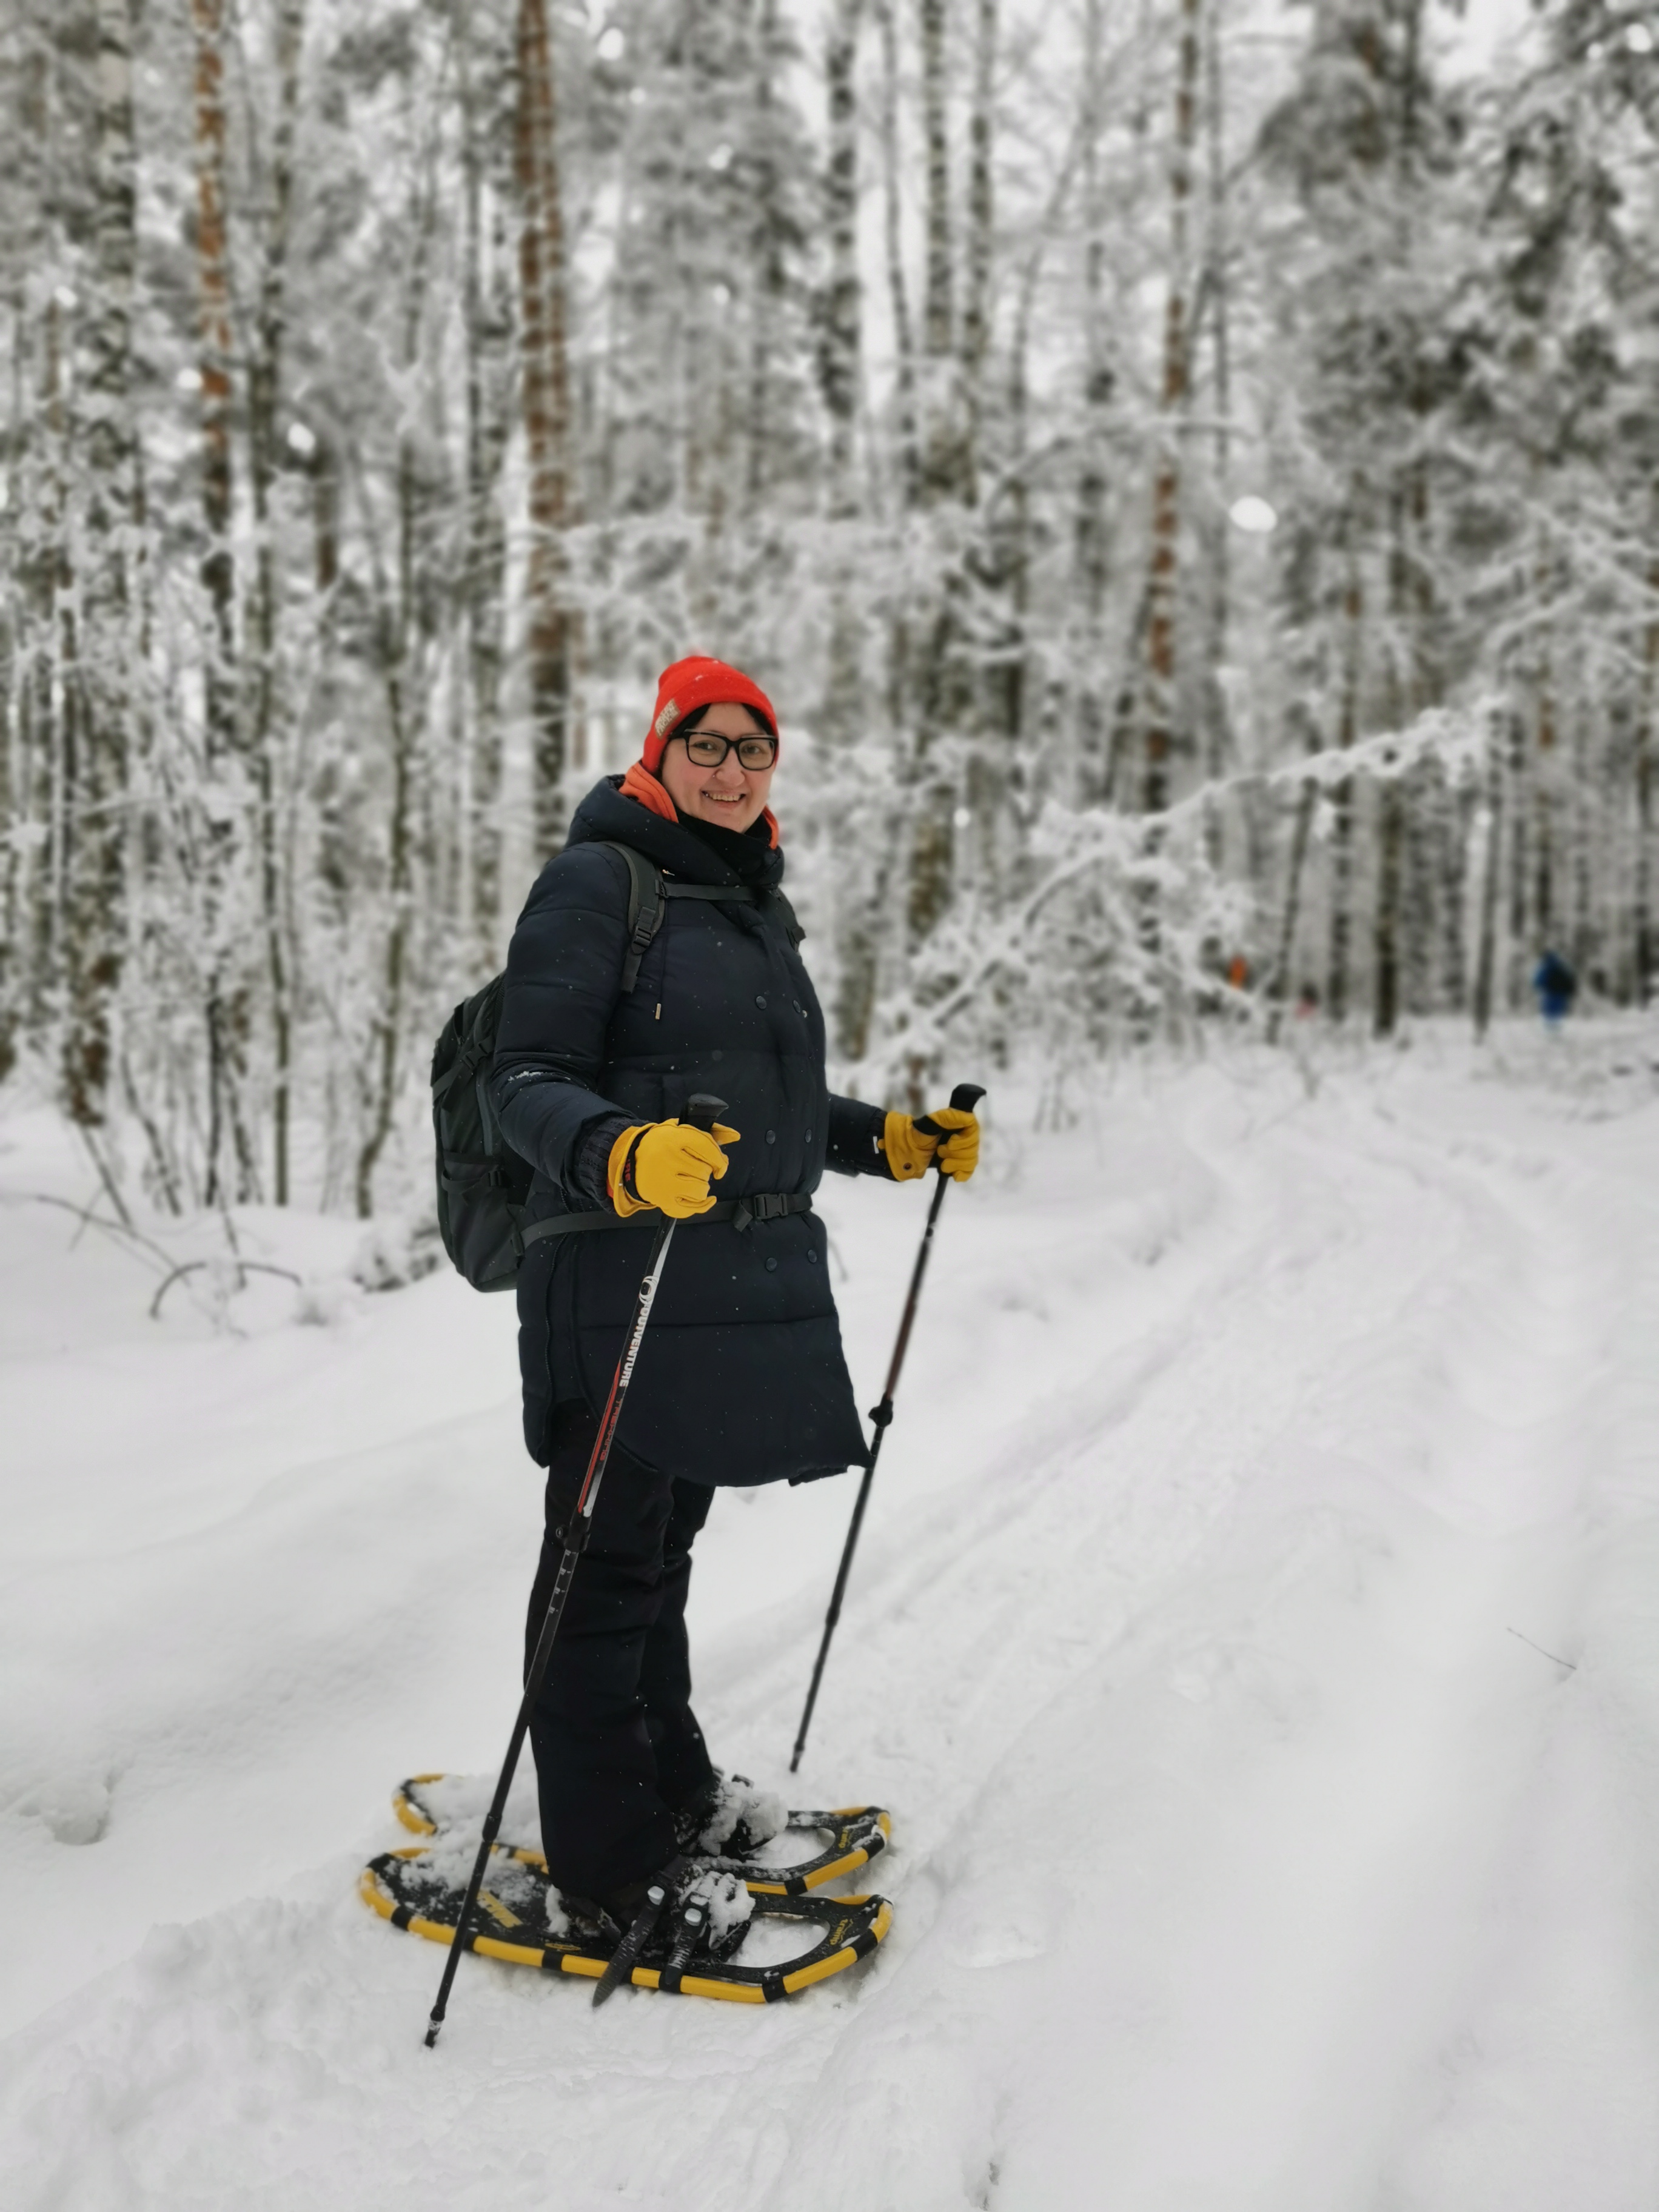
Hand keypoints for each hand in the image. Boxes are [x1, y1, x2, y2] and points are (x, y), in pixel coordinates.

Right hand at [609, 1118, 740, 1217]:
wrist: (630, 1160)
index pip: (707, 1148)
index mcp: (672, 1137)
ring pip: (700, 1189)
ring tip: (693, 1180)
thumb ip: (711, 1132)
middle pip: (705, 1170)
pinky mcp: (662, 1200)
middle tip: (695, 1168)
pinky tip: (705, 1199)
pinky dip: (702, 1205)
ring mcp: (664, 1182)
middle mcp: (667, 1159)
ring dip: (702, 1186)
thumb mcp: (682, 1131)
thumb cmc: (662, 1144)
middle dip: (706, 1171)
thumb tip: (735, 1136)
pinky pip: (690, 1209)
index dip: (719, 1158)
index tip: (720, 1164)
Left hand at [881, 1106, 979, 1183]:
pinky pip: (969, 1170)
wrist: (907, 1153)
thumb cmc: (917, 1135)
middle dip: (957, 1154)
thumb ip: (948, 1118)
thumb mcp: (929, 1123)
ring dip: (957, 1164)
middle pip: (973, 1147)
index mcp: (958, 1123)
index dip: (964, 1140)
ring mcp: (961, 1151)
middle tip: (940, 1152)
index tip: (950, 1143)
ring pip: (972, 1159)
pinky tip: (955, 1176)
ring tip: (942, 1164)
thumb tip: (968, 1117)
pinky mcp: (958, 1164)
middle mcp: (962, 1136)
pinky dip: (963, 1173)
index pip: (974, 1130)